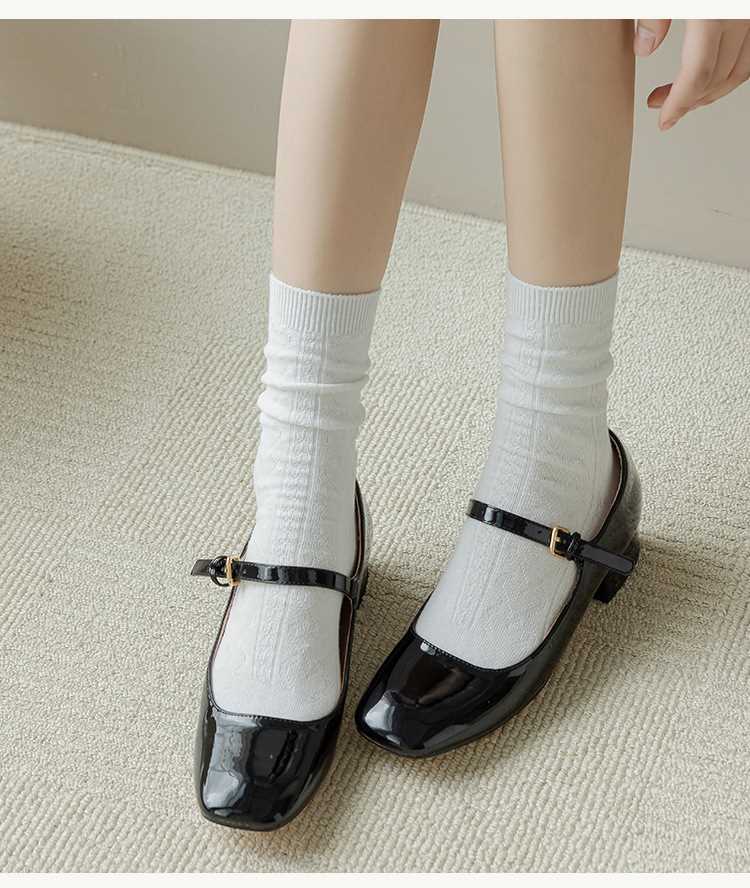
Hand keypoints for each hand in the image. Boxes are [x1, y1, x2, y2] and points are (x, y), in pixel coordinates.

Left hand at [634, 19, 749, 129]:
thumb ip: (654, 16)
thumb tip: (643, 49)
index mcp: (714, 14)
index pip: (697, 73)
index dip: (678, 103)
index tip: (664, 121)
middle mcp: (740, 17)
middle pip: (717, 77)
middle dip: (687, 100)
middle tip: (658, 103)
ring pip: (738, 71)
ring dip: (709, 91)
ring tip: (679, 95)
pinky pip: (749, 55)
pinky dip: (729, 72)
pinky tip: (707, 75)